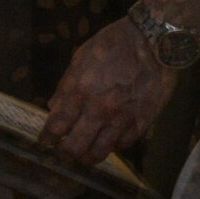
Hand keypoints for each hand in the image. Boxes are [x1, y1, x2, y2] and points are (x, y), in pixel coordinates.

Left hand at [39, 17, 176, 165]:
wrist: (153, 41)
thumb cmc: (113, 43)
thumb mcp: (81, 57)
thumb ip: (67, 85)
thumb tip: (54, 107)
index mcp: (80, 91)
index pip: (57, 125)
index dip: (48, 138)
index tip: (45, 142)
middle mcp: (99, 110)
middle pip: (76, 147)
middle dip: (65, 153)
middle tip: (63, 153)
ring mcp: (122, 119)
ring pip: (100, 152)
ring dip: (88, 157)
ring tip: (85, 155)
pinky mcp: (142, 123)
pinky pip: (123, 145)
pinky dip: (113, 146)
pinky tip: (109, 142)